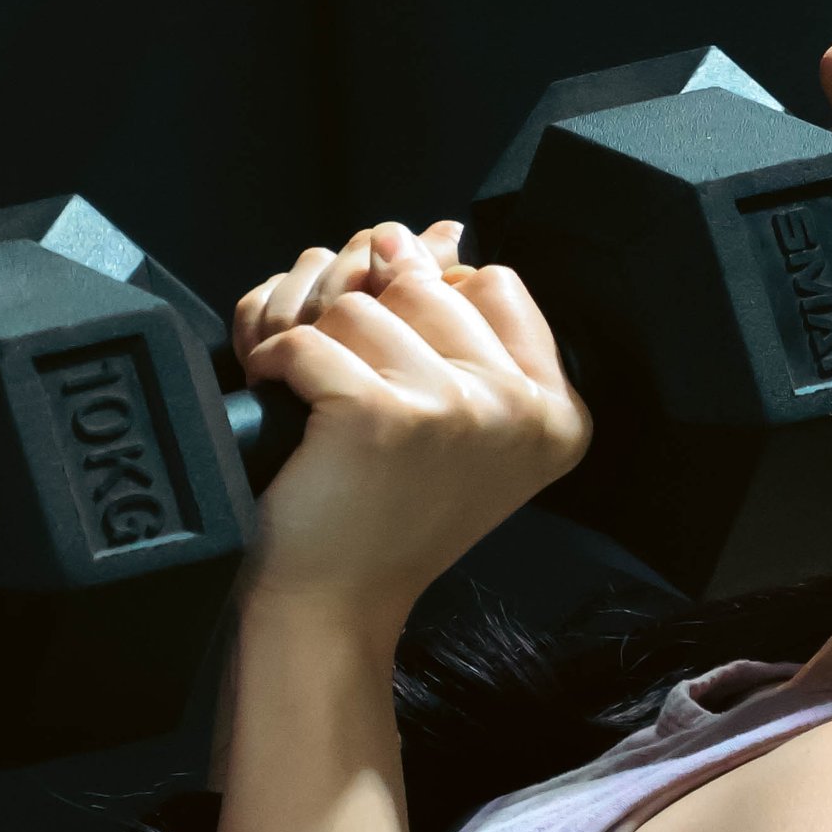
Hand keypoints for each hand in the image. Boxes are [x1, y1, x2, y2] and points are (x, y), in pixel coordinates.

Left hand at [232, 222, 589, 619]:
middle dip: (368, 318)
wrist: (335, 602)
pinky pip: (307, 337)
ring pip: (362, 304)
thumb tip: (438, 228)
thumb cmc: (386, 513)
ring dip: (321, 342)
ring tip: (322, 401)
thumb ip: (459, 320)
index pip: (493, 281)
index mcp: (556, 411)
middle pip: (424, 281)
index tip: (404, 360)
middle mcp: (519, 410)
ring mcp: (456, 409)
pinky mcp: (383, 413)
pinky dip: (275, 363)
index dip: (430, 302)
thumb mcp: (454, 416)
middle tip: (353, 384)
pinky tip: (285, 400)